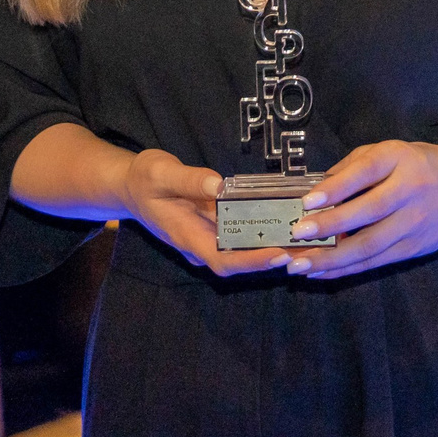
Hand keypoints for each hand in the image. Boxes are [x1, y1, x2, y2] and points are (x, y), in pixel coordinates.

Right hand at [119, 148, 290, 275]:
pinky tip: (288, 224)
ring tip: (307, 240)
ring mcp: (207, 238)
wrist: (130, 186)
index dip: (251, 262)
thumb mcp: (161, 173)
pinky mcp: (214, 228)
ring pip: (243, 252)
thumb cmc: (144, 179)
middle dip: (272, 259)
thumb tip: (219, 185)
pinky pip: (242, 237)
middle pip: (240, 263)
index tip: (279, 255)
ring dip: (273, 249)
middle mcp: (200, 244)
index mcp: (187, 236)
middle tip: (307, 248)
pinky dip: (265, 234)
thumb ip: (189, 180)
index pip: (222, 260)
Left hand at [282, 140, 437, 280]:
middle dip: (331, 225)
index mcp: (400, 159)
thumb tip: (317, 187)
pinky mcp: (414, 248)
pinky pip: (376, 262)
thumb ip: (355, 165)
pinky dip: (346, 269)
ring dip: (332, 257)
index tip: (308, 201)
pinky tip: (320, 272)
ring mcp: (414, 223)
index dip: (338, 186)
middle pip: (369, 211)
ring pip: (370, 245)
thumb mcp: (391, 151)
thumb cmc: (420, 165)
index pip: (367, 170)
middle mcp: (410, 191)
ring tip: (299, 264)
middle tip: (298, 234)